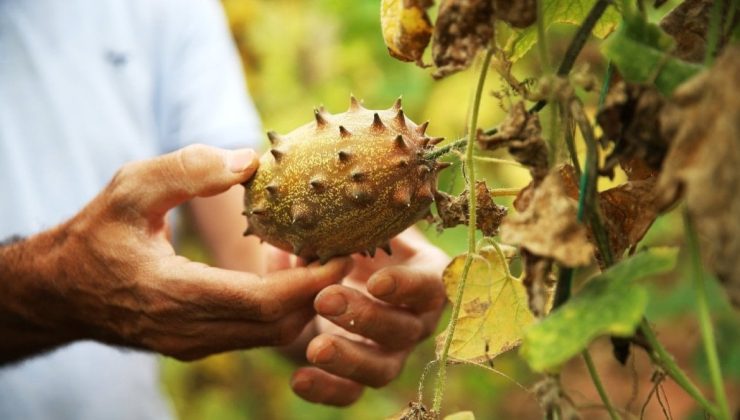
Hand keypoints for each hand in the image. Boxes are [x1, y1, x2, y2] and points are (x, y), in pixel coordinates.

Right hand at [0, 144, 351, 363]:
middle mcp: (188, 332)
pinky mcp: (199, 344)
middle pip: (278, 325)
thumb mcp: (130, 187)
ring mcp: (194, 345)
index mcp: (172, 296)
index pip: (263, 302)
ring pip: (272, 335)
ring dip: (304, 300)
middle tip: (348, 250)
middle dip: (320, 292)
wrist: (64, 288)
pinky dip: (283, 307)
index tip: (345, 252)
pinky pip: (256, 333)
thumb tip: (249, 160)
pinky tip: (288, 270)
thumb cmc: (98, 233)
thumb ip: (187, 169)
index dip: (311, 281)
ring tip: (321, 256)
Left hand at [287, 229, 448, 405]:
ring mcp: (393, 351)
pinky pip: (352, 392)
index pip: (429, 286)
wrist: (346, 271)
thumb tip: (305, 247)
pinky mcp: (364, 374)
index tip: (376, 282)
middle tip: (325, 299)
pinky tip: (300, 380)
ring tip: (314, 349)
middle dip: (365, 317)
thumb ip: (338, 234)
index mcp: (426, 277)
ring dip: (349, 360)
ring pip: (382, 368)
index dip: (407, 287)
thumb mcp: (355, 231)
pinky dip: (327, 390)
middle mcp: (416, 319)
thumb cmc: (361, 241)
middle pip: (403, 329)